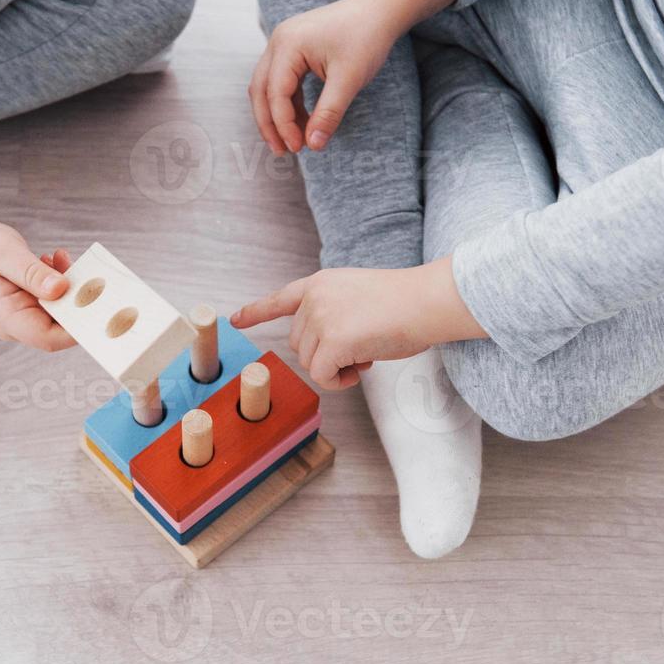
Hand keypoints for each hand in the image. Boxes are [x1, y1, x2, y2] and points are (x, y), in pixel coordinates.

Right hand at [0, 216, 76, 350]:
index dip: (76, 327)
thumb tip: (62, 289)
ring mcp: (19, 316)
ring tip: (59, 259)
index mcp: (6, 318)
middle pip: (58, 327)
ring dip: (67, 287)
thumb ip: (32, 274)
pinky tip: (52, 260)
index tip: (96, 304)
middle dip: (76, 301)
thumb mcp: (5, 254)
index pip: (49, 338)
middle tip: (82, 270)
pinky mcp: (24, 304)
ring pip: (57, 311)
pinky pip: (50, 300)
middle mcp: (15, 324)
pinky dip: (57, 282)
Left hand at [231, 260, 486, 389]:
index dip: (257, 311)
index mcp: (321, 283)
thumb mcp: (359, 296)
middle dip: (326, 354)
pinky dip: (340, 380)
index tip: (236, 319)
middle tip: (361, 347)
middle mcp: (315, 298)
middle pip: (299, 344)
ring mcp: (321, 319)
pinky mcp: (331, 342)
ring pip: (310, 363)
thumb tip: (327, 351)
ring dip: (336, 367)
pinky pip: (323, 376)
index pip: (281, 298)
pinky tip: (361, 368)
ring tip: (367, 352)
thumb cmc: (406, 303)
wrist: (427, 301)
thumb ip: (335, 314)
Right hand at [250, 0, 397, 154]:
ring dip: (276, 115)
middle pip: (261, 90)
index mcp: (288, 45)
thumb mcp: (349, 79)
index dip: (283, 125)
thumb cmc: (366, 37)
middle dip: (269, 124)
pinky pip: (281, 81)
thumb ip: (329, 113)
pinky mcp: (292, 48)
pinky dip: (288, 103)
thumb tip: (314, 145)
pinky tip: (302, 122)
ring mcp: (283, 43)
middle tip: (282, 151)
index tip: (298, 148)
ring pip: (267, 87)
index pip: (276, 93)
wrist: (380, 10)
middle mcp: (279, 41)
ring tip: (292, 141)